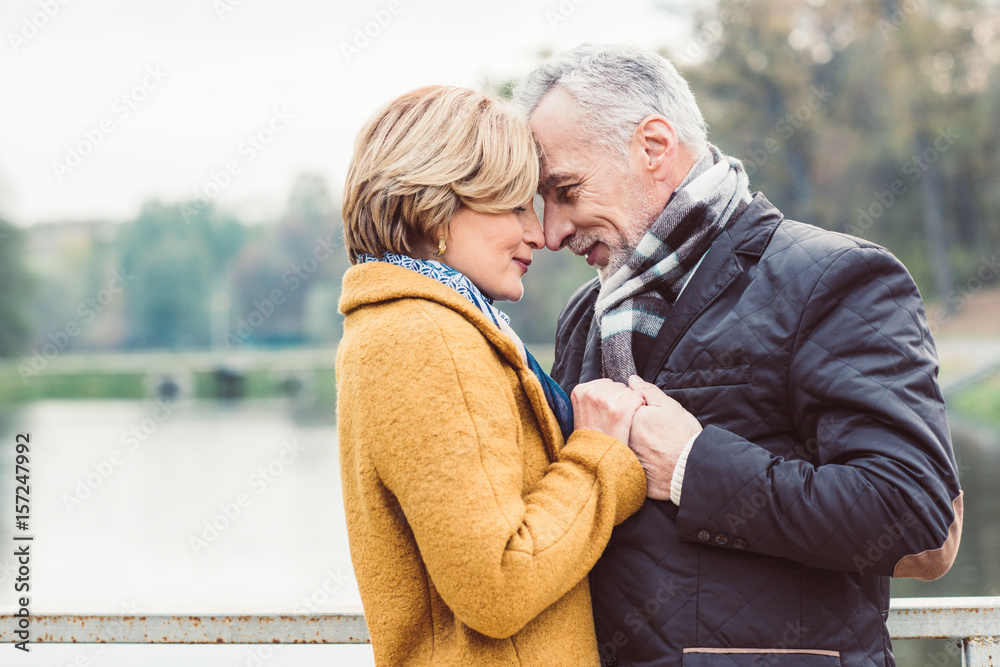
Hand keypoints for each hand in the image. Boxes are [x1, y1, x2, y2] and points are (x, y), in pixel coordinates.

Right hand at [571, 379, 644, 444]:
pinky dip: (639, 405)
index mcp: (580, 391)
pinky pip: (637, 397)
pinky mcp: (621, 409)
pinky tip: (632, 417)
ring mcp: (606, 400)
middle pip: (617, 385)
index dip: (611, 397)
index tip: (608, 410)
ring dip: (630, 402)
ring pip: (628, 391)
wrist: (595, 458)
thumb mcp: (581, 413)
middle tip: (615, 416)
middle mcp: (592, 392)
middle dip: (620, 398)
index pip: (605, 383)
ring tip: (621, 419)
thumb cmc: (591, 437)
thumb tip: (606, 385)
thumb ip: (591, 396)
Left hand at [626, 375, 702, 500]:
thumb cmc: (682, 436)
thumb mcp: (668, 406)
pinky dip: (639, 457)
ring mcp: (626, 455)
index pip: (624, 406)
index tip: (651, 414)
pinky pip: (630, 460)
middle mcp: (623, 437)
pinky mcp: (631, 471)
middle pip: (623, 424)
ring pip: (626, 442)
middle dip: (635, 424)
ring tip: (656, 444)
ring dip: (636, 440)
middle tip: (655, 430)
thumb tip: (632, 380)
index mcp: (629, 418)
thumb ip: (647, 390)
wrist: (691, 469)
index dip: (638, 407)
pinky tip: (653, 457)